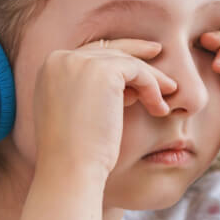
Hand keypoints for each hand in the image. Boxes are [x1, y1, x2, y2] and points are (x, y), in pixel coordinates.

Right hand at [32, 38, 177, 179]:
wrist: (69, 169)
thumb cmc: (75, 155)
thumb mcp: (77, 117)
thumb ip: (93, 96)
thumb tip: (127, 90)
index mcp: (50, 69)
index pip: (89, 55)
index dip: (116, 62)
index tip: (138, 69)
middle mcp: (61, 59)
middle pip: (108, 51)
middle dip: (136, 54)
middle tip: (158, 55)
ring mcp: (80, 62)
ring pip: (126, 61)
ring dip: (151, 79)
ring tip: (168, 97)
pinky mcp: (103, 70)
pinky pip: (138, 71)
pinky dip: (152, 87)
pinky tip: (160, 108)